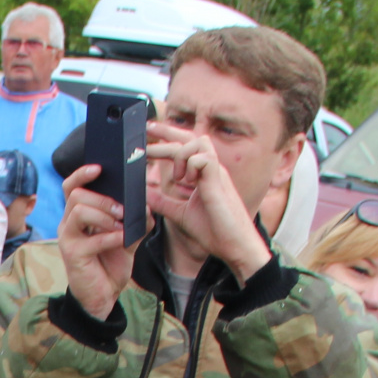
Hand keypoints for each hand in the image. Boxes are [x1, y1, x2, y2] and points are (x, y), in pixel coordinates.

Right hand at [56, 164, 134, 322]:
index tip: (100, 168)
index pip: (71, 186)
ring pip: (79, 211)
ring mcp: (68, 239)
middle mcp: (68, 224)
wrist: (103, 295)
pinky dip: (112, 237)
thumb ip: (137, 219)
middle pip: (76, 195)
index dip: (82, 173)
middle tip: (122, 210)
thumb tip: (147, 203)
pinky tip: (124, 241)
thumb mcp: (128, 236)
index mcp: (78, 215)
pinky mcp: (73, 256)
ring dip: (105, 214)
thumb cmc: (111, 263)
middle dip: (103, 198)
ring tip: (122, 225)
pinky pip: (92, 239)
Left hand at [145, 121, 270, 281]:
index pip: (184, 147)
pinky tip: (188, 182)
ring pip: (199, 142)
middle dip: (167, 131)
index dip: (167, 138)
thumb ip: (163, 202)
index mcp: (202, 174)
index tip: (148, 134)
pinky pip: (204, 159)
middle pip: (190, 137)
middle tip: (147, 131)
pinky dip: (191, 165)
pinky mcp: (219, 182)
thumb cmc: (214, 231)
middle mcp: (211, 169)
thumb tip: (144, 194)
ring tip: (177, 177)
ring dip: (180, 154)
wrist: (234, 246)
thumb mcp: (180, 214)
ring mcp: (216, 173)